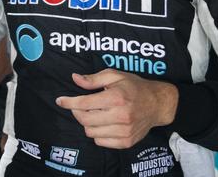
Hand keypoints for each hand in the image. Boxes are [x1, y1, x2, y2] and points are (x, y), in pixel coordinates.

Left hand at [55, 69, 177, 148]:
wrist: (157, 104)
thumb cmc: (134, 87)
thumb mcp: (114, 76)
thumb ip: (93, 79)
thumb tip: (75, 78)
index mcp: (116, 97)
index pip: (84, 103)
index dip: (69, 102)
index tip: (60, 100)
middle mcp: (120, 116)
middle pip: (85, 120)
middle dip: (77, 112)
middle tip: (80, 106)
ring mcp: (124, 131)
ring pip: (91, 132)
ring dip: (88, 123)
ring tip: (96, 113)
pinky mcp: (126, 142)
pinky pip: (101, 141)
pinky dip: (97, 133)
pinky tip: (104, 123)